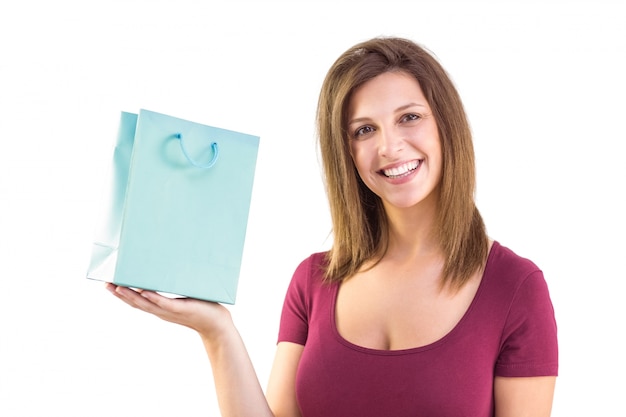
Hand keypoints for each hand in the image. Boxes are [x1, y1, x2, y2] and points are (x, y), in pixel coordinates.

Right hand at [105, 283, 231, 338]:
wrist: (217, 325)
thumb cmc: (203, 307)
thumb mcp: (185, 294)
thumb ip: (176, 283)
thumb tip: (170, 266)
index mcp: (160, 307)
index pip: (137, 301)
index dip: (122, 294)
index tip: (108, 284)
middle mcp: (161, 311)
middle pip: (135, 303)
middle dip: (120, 294)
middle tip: (105, 283)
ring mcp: (170, 311)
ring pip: (146, 304)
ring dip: (131, 296)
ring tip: (117, 286)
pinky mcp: (181, 309)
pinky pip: (165, 303)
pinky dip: (154, 298)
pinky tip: (144, 291)